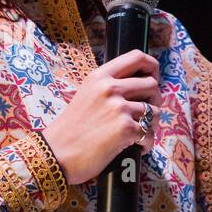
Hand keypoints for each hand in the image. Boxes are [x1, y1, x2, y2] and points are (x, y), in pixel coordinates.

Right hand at [41, 49, 162, 185]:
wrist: (56, 153)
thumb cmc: (71, 129)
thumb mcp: (85, 95)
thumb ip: (108, 87)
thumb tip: (139, 86)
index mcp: (100, 76)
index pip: (137, 57)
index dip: (152, 67)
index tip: (153, 78)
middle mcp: (110, 88)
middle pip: (152, 85)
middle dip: (155, 101)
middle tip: (147, 115)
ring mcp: (118, 107)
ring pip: (155, 111)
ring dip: (151, 126)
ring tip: (139, 135)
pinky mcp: (125, 128)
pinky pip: (149, 133)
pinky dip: (146, 144)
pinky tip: (136, 148)